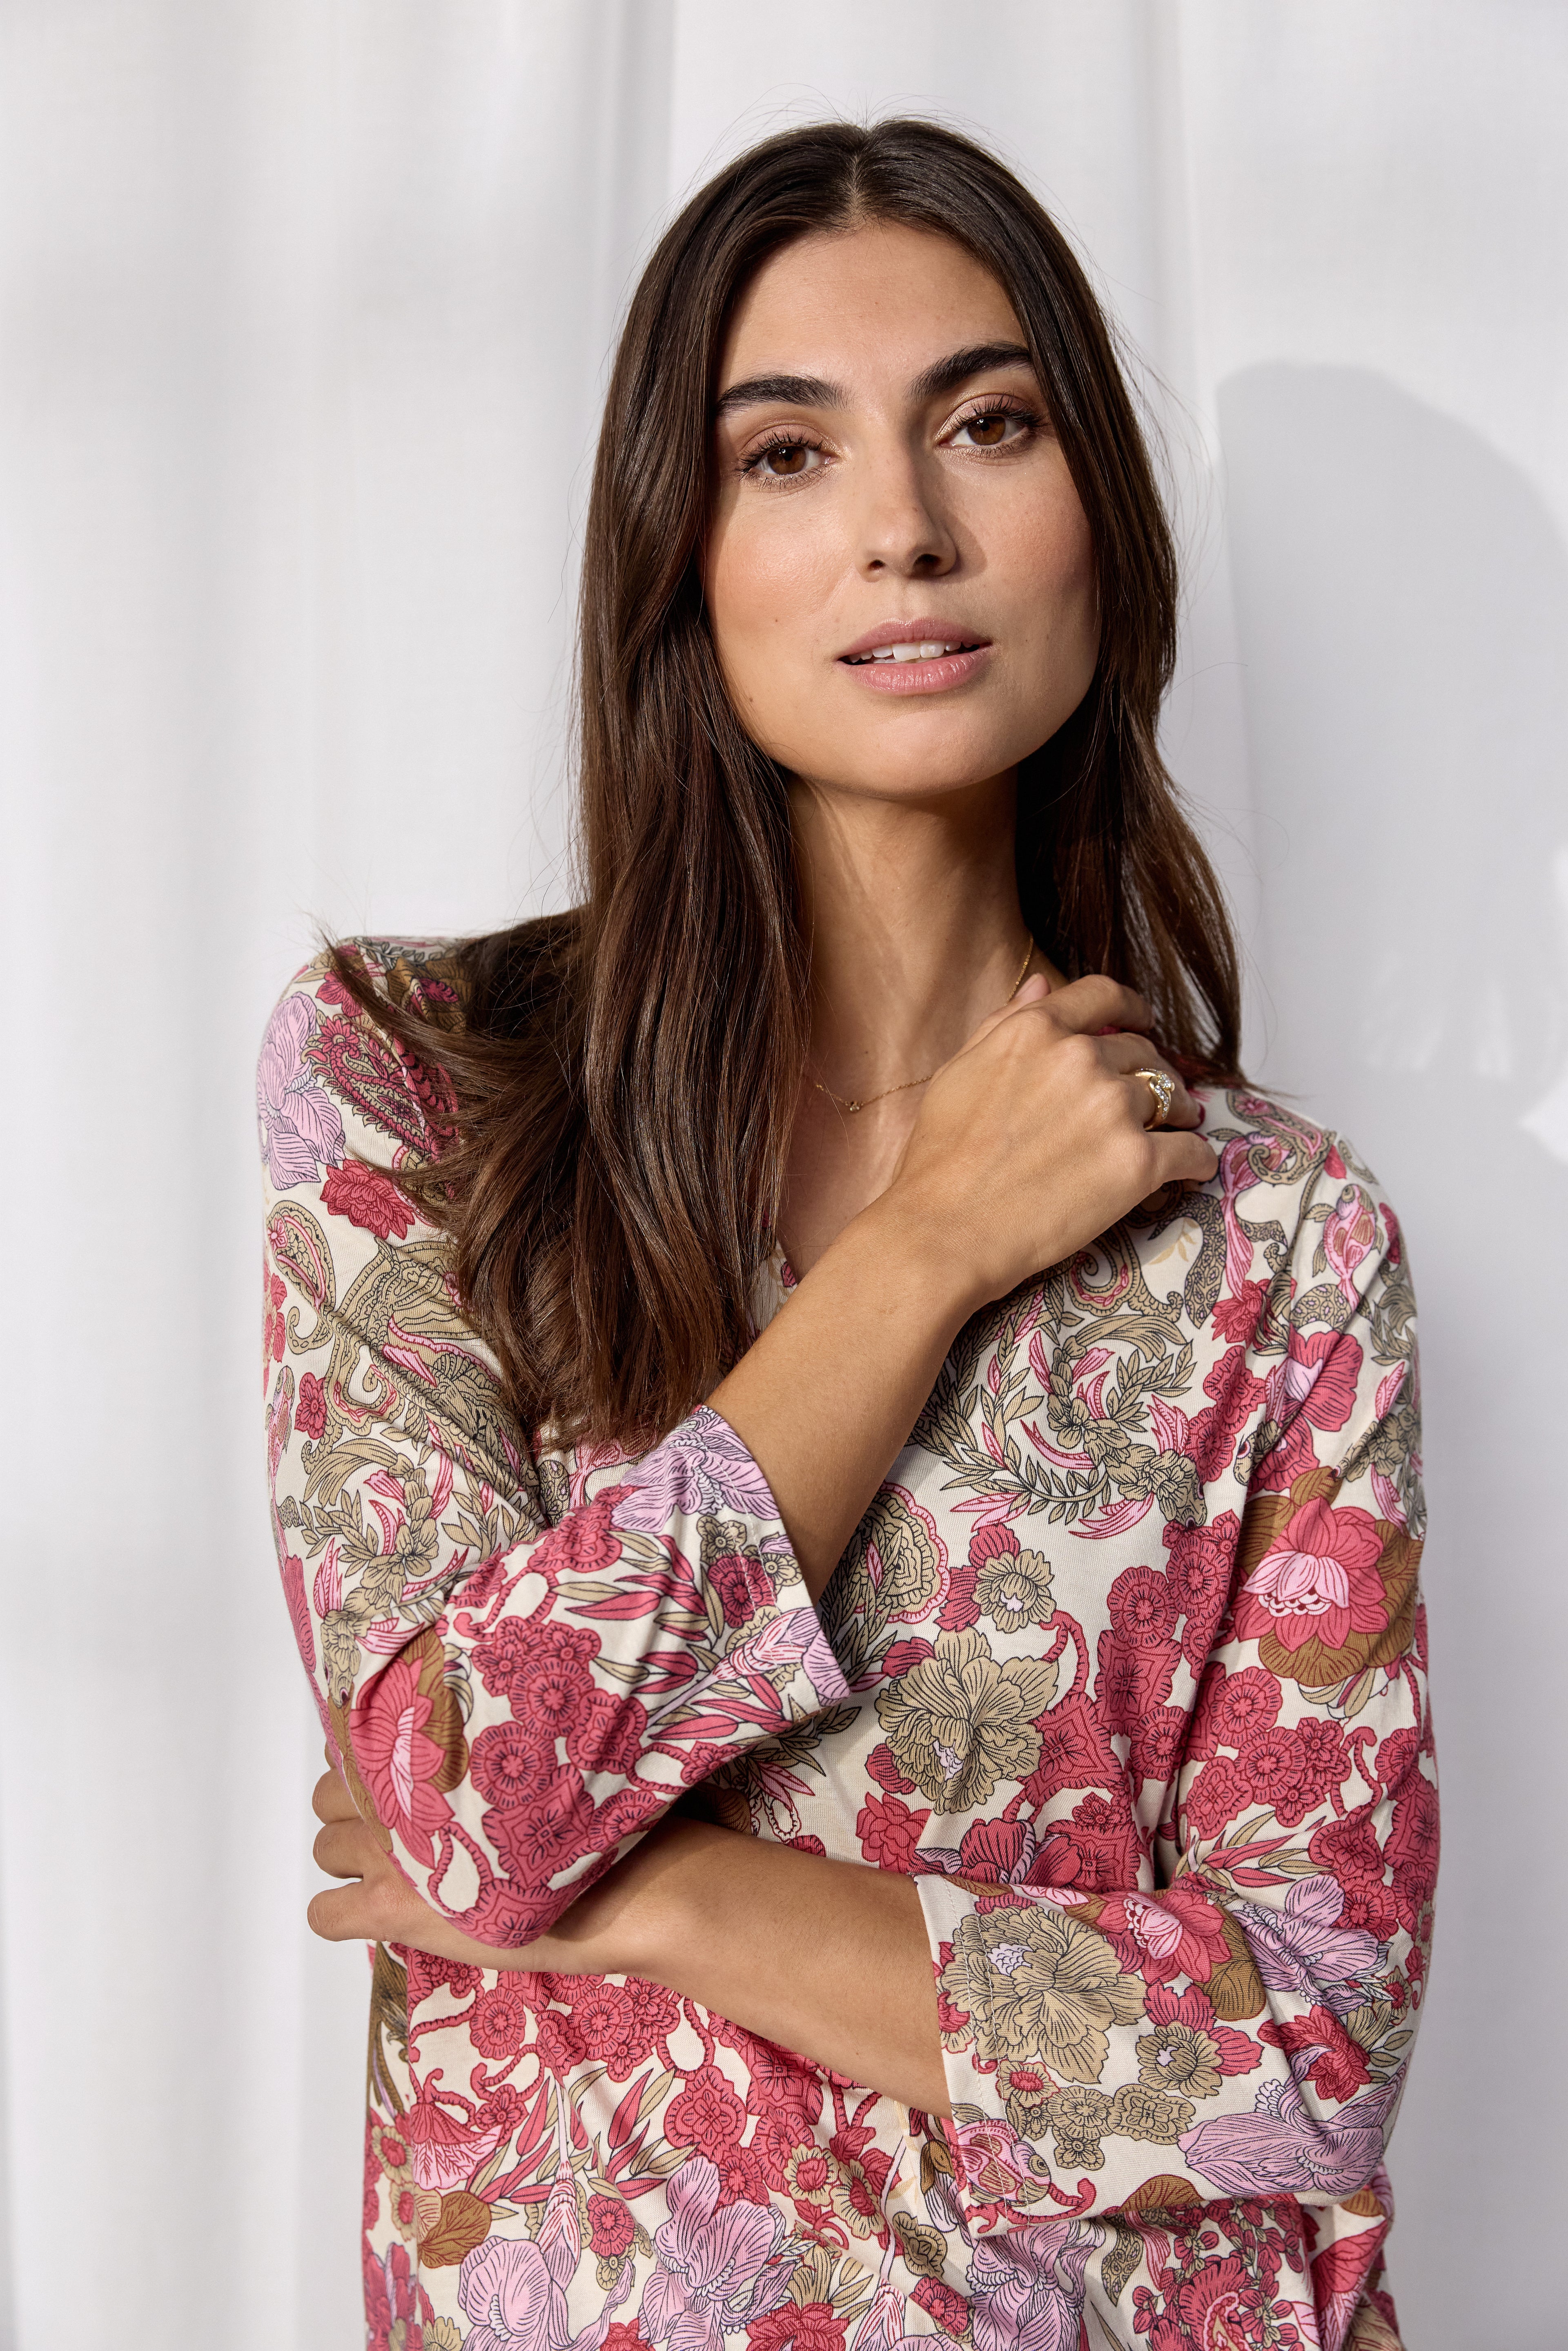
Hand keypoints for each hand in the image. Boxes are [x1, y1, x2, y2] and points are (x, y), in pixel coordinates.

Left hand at [308, 1749, 676, 1976]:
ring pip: (324, 1849)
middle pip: (329, 1792)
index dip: (370, 1756)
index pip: (355, 1736)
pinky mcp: (389, 1910)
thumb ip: (487, 1754)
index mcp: (435, 1752)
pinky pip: (323, 1914)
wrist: (615, 1886)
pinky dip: (338, 1914)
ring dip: (349, 1856)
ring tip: (393, 1870)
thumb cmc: (591, 1821)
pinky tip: (374, 1915)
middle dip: (353, 1808)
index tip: (396, 1771)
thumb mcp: (537, 1764)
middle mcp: (401, 1796)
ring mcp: (390, 1853)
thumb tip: (468, 1747)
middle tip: (396, 1827)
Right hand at [884, 971, 1216, 1310]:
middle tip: (1153, 1097)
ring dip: (1178, 1112)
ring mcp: (1113, 1109)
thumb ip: (1004, 1024)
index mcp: (1036, 1031)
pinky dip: (1196, 1160)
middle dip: (1151, 1071)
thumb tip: (1041, 985)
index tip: (1142, 1020)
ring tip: (1174, 1130)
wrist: (945, 1231)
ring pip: (1172, 1097)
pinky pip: (1190, 1151)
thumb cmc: (940, 1159)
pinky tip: (1193, 1169)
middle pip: (1141, 1052)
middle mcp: (1081, 1059)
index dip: (1130, 1007)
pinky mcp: (1137, 1162)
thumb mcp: (959, 1072)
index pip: (1102, 996)